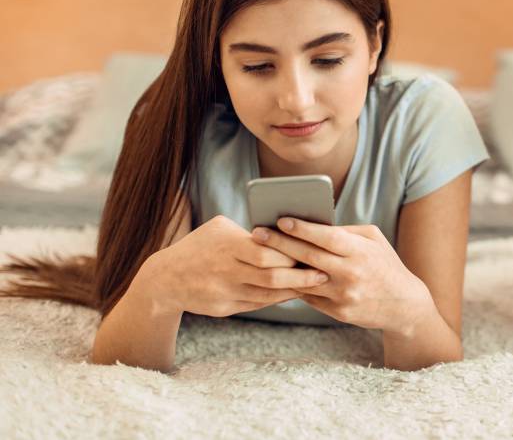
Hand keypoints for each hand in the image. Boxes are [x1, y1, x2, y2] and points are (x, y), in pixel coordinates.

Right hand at [143, 215, 327, 317]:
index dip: (291, 254)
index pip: (266, 252)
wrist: (166, 279)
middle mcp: (226, 271)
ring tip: (315, 283)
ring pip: (267, 294)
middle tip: (323, 272)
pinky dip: (279, 298)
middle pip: (271, 275)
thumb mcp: (220, 228)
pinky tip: (294, 292)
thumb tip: (285, 232)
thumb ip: (250, 231)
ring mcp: (225, 292)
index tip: (313, 251)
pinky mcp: (224, 308)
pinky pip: (258, 304)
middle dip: (300, 275)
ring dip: (294, 289)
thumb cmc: (200, 245)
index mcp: (227, 246)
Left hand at [251, 218, 434, 335]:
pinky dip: (293, 285)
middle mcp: (351, 274)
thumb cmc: (385, 264)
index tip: (281, 220)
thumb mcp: (374, 240)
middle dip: (280, 244)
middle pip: (309, 257)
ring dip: (280, 267)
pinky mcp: (339, 312)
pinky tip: (277, 275)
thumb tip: (313, 224)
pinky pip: (309, 297)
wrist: (403, 304)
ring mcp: (344, 295)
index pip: (327, 237)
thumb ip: (346, 231)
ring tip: (260, 255)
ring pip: (304, 280)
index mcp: (361, 252)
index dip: (303, 229)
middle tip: (257, 234)